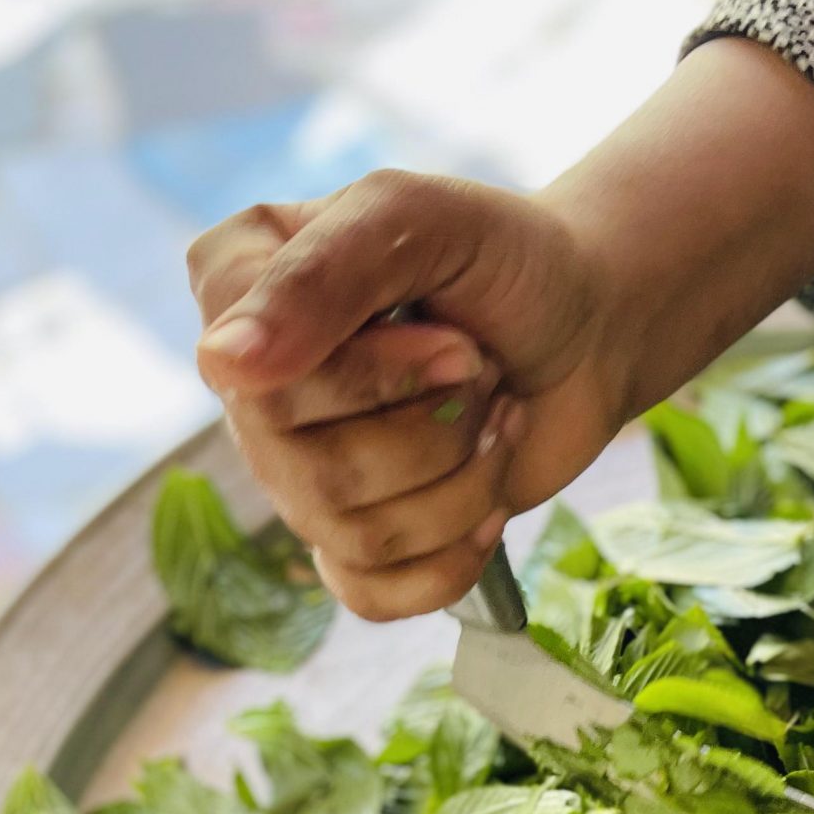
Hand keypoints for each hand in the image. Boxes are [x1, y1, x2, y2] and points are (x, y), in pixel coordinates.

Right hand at [188, 170, 622, 618]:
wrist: (590, 327)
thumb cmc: (504, 260)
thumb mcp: (419, 219)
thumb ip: (320, 273)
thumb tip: (222, 366)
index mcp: (236, 288)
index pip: (258, 383)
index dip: (375, 378)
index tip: (454, 339)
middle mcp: (254, 388)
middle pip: (310, 473)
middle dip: (435, 428)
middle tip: (482, 370)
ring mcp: (298, 471)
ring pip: (356, 535)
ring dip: (463, 481)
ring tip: (494, 417)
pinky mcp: (356, 540)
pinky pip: (371, 594)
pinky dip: (454, 556)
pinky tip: (491, 499)